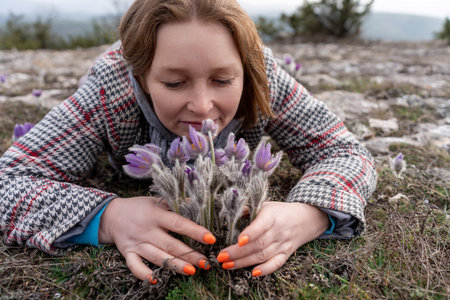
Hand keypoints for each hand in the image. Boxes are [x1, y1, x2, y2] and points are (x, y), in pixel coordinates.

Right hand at [98, 196, 215, 281]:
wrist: (111, 214)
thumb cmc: (139, 207)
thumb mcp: (156, 200)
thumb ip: (175, 202)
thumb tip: (196, 202)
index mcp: (156, 215)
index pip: (178, 223)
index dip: (195, 231)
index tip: (210, 239)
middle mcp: (147, 230)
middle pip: (171, 244)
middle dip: (189, 255)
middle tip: (206, 263)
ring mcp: (137, 243)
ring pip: (158, 257)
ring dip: (175, 265)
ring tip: (192, 271)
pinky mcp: (128, 253)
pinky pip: (135, 266)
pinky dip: (144, 274)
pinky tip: (156, 280)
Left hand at [216, 202, 328, 275]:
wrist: (306, 219)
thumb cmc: (280, 211)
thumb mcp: (265, 205)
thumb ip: (248, 209)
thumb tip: (230, 212)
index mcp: (272, 216)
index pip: (262, 225)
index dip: (251, 233)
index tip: (239, 240)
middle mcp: (278, 231)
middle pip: (258, 244)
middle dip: (238, 252)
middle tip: (222, 257)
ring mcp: (282, 244)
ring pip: (263, 255)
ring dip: (244, 262)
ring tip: (228, 265)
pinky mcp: (285, 254)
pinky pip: (276, 263)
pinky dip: (266, 270)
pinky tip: (253, 273)